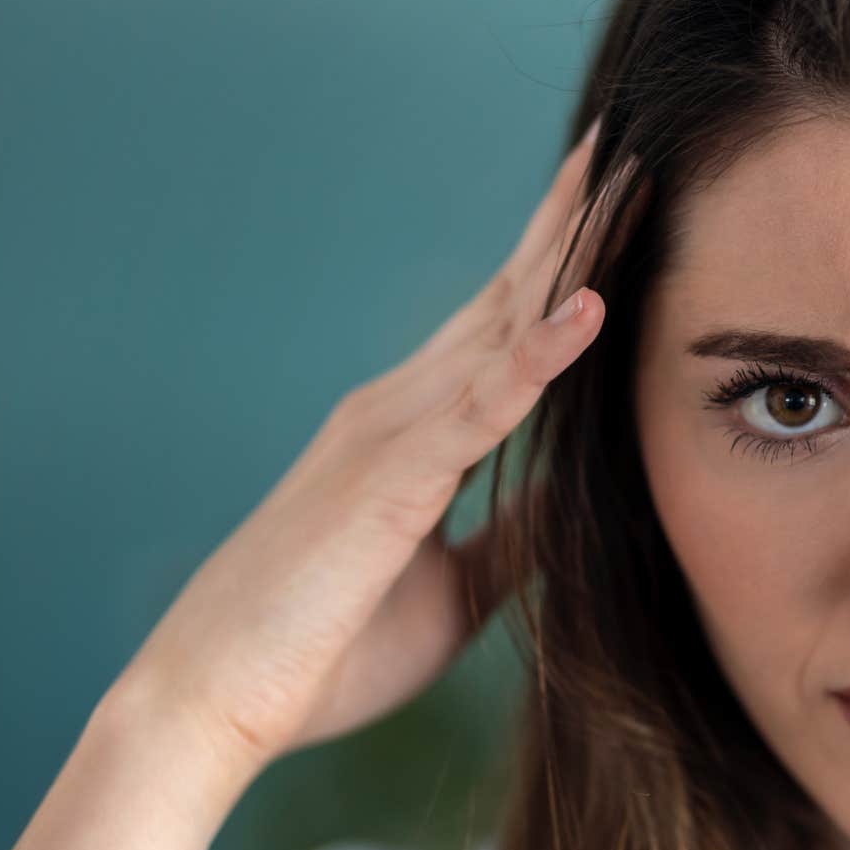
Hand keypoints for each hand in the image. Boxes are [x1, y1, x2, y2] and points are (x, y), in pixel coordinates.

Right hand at [116, 118, 626, 770]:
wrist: (222, 702)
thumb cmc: (330, 644)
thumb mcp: (459, 587)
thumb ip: (514, 534)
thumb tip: (576, 498)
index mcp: (417, 431)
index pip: (505, 328)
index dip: (564, 265)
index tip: (620, 207)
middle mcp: (401, 409)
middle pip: (505, 298)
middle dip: (568, 224)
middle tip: (627, 148)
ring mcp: (390, 434)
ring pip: (498, 327)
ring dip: (566, 257)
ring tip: (623, 183)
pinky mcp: (387, 479)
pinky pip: (477, 407)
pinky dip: (535, 357)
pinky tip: (587, 311)